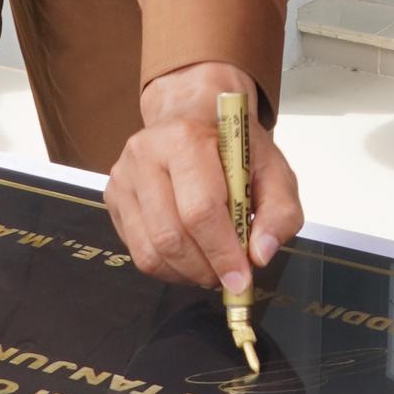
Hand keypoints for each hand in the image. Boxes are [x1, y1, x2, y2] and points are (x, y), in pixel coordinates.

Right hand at [104, 63, 302, 294]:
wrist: (192, 114)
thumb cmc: (233, 145)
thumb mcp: (274, 170)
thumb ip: (280, 212)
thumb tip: (261, 255)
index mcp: (186, 139)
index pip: (199, 210)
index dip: (222, 252)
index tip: (241, 279)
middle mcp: (145, 154)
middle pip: (170, 236)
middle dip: (204, 269)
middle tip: (228, 277)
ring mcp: (124, 176)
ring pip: (149, 251)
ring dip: (185, 274)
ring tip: (210, 268)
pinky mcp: (113, 197)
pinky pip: (137, 251)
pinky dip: (167, 268)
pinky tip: (189, 257)